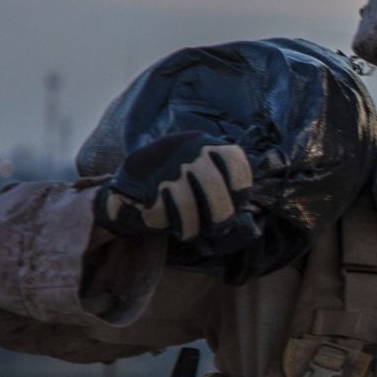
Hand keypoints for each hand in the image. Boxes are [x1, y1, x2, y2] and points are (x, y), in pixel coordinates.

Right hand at [96, 131, 253, 245]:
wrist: (129, 186)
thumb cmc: (177, 187)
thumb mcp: (201, 175)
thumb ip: (224, 189)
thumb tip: (247, 218)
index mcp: (204, 144)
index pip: (235, 161)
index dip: (241, 188)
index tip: (238, 204)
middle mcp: (185, 150)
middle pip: (214, 187)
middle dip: (221, 216)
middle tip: (218, 230)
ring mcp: (163, 167)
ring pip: (188, 206)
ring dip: (192, 227)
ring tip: (190, 232)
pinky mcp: (143, 185)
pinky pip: (163, 215)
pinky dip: (166, 225)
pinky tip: (165, 222)